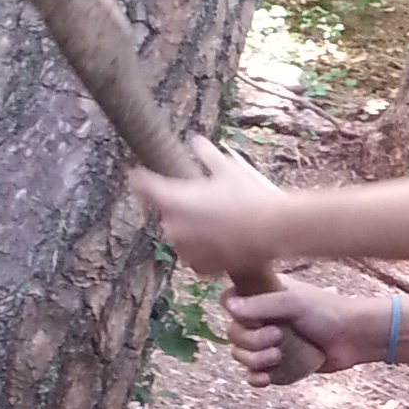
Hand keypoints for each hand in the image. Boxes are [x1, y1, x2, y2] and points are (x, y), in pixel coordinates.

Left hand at [129, 135, 288, 281]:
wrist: (273, 229)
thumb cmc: (250, 194)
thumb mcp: (229, 167)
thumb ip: (207, 155)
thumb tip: (197, 142)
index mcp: (175, 199)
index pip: (146, 186)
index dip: (141, 178)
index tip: (135, 174)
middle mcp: (174, 226)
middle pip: (166, 214)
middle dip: (178, 206)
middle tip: (201, 198)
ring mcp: (187, 249)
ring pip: (180, 236)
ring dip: (190, 229)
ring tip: (216, 220)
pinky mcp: (202, 266)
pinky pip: (194, 256)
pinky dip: (202, 249)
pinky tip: (219, 240)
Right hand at [222, 283, 384, 384]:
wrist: (355, 338)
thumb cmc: (327, 312)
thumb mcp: (294, 303)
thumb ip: (261, 304)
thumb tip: (229, 307)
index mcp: (262, 295)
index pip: (229, 301)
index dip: (235, 313)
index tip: (254, 317)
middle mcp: (261, 318)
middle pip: (232, 333)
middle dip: (250, 341)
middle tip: (277, 337)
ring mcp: (268, 342)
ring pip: (241, 355)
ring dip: (254, 359)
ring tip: (279, 356)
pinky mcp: (278, 364)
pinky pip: (253, 374)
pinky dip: (256, 378)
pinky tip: (265, 378)